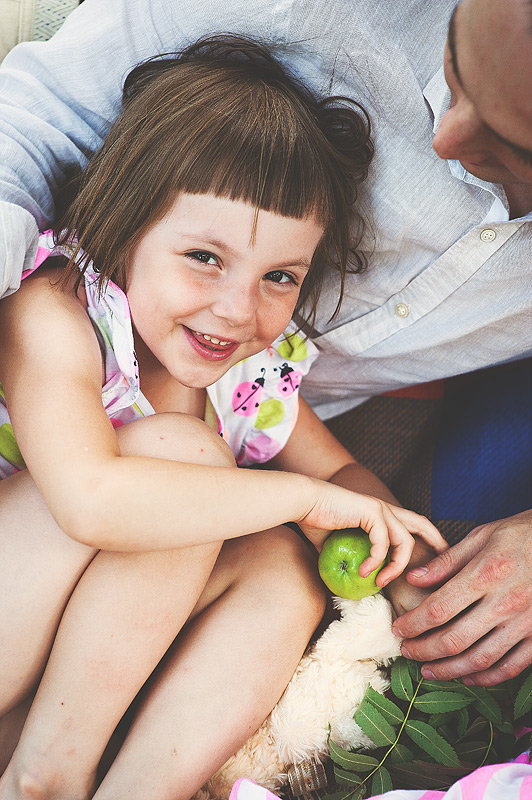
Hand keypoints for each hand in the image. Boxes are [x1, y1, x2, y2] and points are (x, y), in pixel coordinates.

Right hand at [297, 481, 446, 585]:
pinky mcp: (371, 512)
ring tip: (381, 581)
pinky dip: (376, 560)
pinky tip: (364, 572)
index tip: (436, 557)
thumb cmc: (315, 521)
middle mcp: (385, 509)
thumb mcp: (336, 547)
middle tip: (443, 565)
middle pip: (421, 524)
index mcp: (380, 513)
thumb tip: (349, 586)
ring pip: (404, 541)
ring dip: (396, 566)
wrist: (302, 502)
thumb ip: (347, 560)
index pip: (413, 523)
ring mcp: (380, 509)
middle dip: (436, 542)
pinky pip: (383, 542)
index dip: (427, 538)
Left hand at [391, 510, 531, 685]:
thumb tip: (412, 578)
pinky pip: (510, 667)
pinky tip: (467, 676)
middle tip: (407, 652)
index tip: (398, 629)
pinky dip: (486, 677)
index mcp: (486, 574)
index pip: (439, 608)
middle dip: (424, 650)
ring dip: (449, 670)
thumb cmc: (519, 535)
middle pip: (455, 639)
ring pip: (480, 659)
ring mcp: (525, 622)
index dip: (414, 623)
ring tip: (428, 670)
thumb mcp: (481, 537)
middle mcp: (505, 602)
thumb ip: (446, 562)